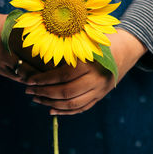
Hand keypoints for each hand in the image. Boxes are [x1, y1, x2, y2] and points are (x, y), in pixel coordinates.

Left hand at [25, 28, 146, 114]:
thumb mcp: (85, 41)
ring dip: (51, 104)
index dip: (43, 79)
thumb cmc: (98, 42)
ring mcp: (99, 91)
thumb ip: (67, 48)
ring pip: (72, 104)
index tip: (29, 80)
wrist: (124, 51)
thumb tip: (39, 55)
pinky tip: (51, 110)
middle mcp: (95, 80)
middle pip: (66, 92)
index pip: (62, 75)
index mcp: (90, 64)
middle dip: (44, 93)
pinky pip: (81, 108)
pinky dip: (65, 112)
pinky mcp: (100, 97)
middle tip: (29, 91)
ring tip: (36, 99)